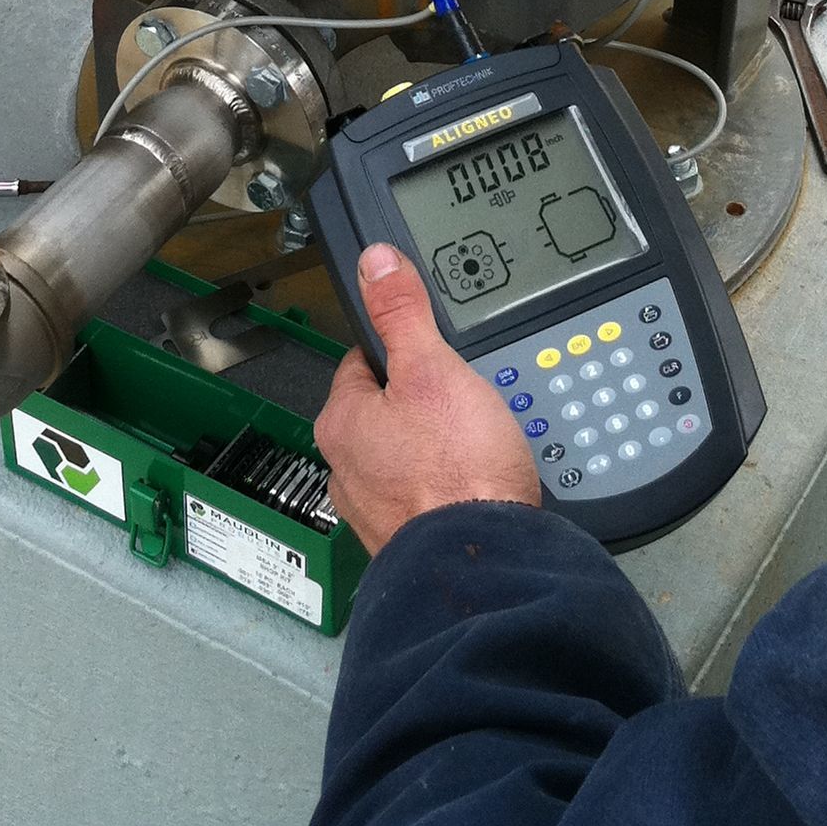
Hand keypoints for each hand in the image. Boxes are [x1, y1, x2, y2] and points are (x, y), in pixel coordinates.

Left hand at [315, 246, 540, 555]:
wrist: (485, 562)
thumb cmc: (456, 473)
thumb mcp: (433, 368)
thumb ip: (402, 313)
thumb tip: (375, 263)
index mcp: (342, 422)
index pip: (362, 363)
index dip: (400, 351)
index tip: (426, 351)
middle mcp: (347, 470)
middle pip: (385, 413)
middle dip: (422, 404)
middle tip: (463, 399)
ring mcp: (377, 511)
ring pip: (405, 459)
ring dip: (435, 449)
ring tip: (475, 442)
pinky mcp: (409, 541)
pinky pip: (427, 498)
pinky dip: (448, 488)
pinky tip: (476, 483)